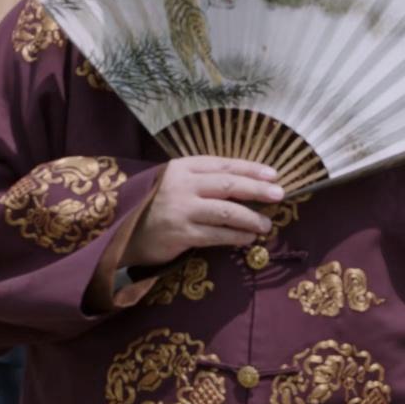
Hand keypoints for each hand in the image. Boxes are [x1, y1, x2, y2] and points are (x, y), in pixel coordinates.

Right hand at [120, 157, 282, 267]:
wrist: (125, 234)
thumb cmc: (158, 206)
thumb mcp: (178, 184)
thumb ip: (205, 180)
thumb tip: (249, 184)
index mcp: (182, 167)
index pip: (223, 164)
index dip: (250, 169)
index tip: (273, 174)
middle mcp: (181, 184)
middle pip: (228, 184)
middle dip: (257, 189)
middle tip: (279, 195)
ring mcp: (180, 209)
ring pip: (226, 211)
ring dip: (251, 218)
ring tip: (266, 225)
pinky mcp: (181, 234)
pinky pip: (217, 235)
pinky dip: (236, 236)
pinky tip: (248, 239)